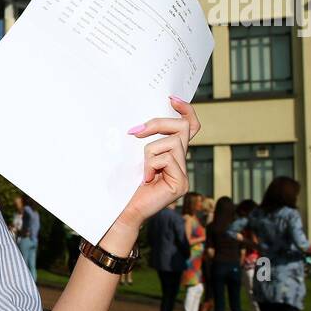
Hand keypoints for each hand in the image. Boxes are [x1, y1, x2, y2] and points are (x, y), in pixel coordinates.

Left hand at [116, 95, 200, 229]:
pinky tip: (146, 179)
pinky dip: (151, 165)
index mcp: (171, 154)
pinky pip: (168, 159)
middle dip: (158, 123)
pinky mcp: (181, 183)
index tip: (172, 99)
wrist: (121, 211)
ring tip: (142, 170)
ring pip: (173, 142)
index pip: (189, 127)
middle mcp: (181, 162)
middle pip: (182, 128)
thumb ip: (143, 140)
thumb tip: (140, 123)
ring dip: (150, 151)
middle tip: (135, 132)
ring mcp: (183, 174)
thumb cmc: (123, 184)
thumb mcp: (133, 155)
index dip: (186, 111)